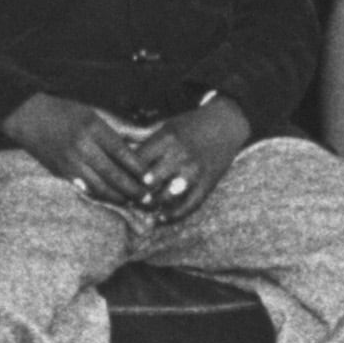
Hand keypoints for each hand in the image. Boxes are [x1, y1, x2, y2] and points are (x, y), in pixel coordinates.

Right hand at [0, 95, 149, 207]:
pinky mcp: (61, 173)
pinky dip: (101, 196)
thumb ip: (121, 126)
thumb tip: (147, 136)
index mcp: (92, 127)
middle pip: (112, 173)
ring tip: (133, 202)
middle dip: (133, 189)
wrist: (26, 116)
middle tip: (148, 198)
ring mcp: (69, 162)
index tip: (151, 179)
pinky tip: (112, 199)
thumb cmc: (64, 111)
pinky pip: (85, 189)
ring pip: (99, 186)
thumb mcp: (94, 112)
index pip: (121, 152)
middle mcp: (81, 145)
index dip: (138, 168)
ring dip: (118, 197)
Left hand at [125, 100, 250, 220]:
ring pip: (166, 196)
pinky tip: (161, 218)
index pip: (137, 162)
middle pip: (148, 181)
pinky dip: (173, 215)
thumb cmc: (190, 126)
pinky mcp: (207, 184)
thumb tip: (117, 157)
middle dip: (135, 192)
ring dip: (151, 205)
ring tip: (141, 207)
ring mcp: (194, 171)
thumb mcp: (166, 126)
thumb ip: (145, 143)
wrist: (226, 124)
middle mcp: (180, 155)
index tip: (117, 181)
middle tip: (126, 197)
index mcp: (166, 138)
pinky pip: (188, 206)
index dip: (124, 174)